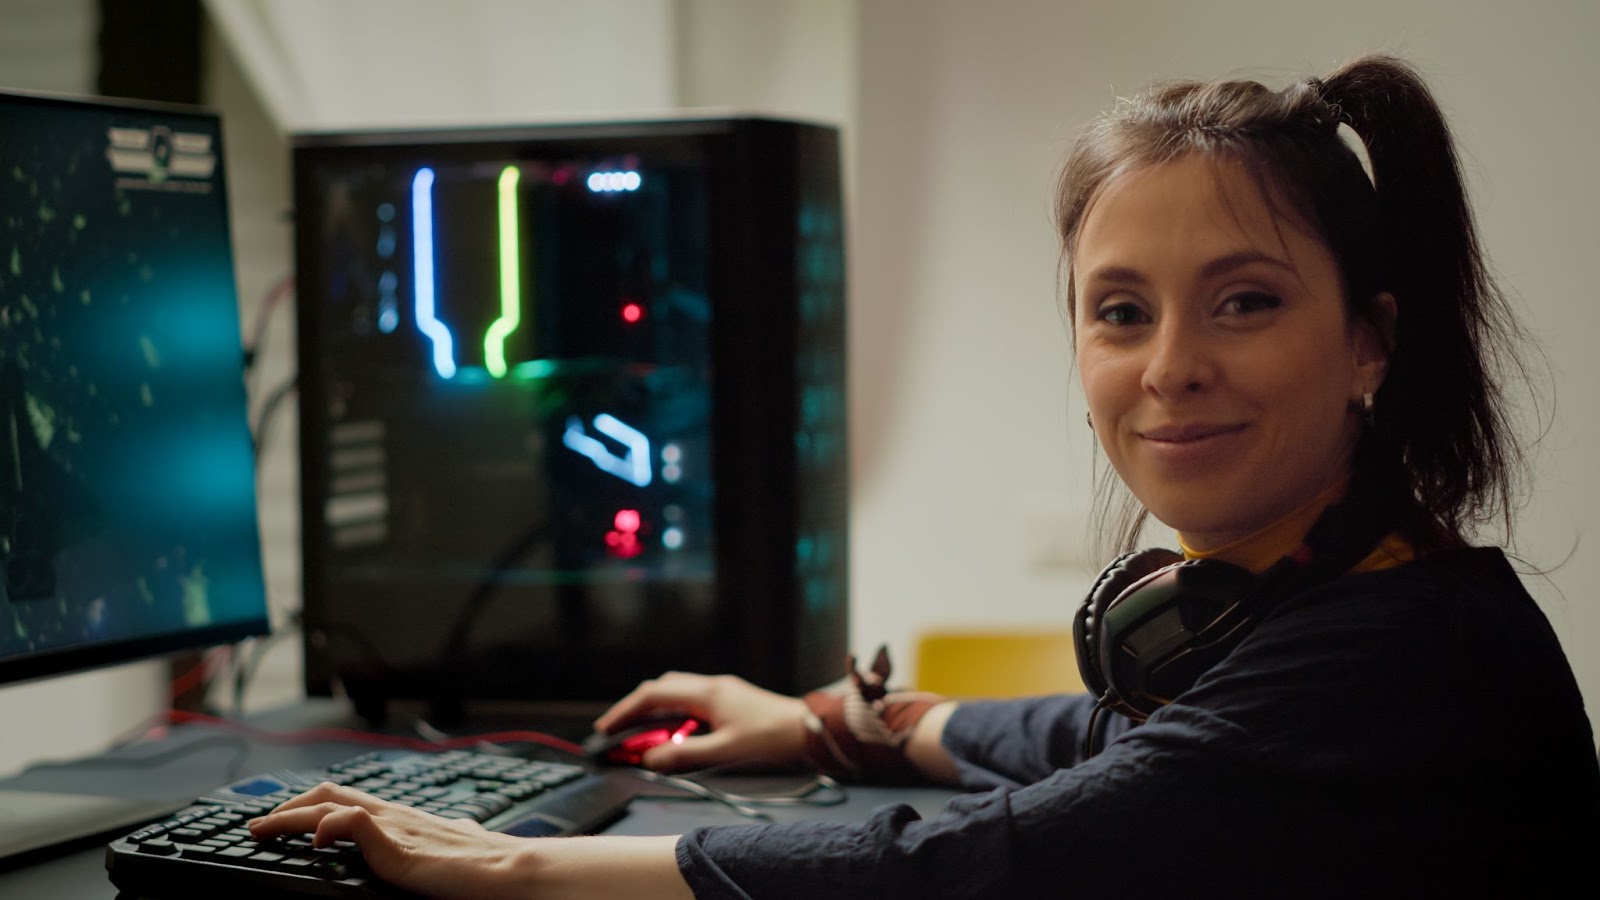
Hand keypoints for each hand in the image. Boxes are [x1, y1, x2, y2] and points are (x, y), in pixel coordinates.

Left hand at [247, 782, 532, 899]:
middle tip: (261, 824)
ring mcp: (392, 828)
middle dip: (289, 806)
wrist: (508, 871)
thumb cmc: (488, 863)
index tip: (288, 818)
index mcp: (405, 816)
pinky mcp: (394, 847)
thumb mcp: (460, 841)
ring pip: (329, 804)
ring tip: (264, 830)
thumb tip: (460, 829)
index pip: (350, 798)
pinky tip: (316, 839)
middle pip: (329, 793)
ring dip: (290, 815)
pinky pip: (351, 823)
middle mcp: (394, 814)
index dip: (313, 805)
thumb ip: (449, 835)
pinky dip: (327, 826)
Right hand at [595, 671, 810, 772]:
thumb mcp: (725, 750)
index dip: (626, 710)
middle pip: (662, 688)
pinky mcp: (732, 699)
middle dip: (636, 706)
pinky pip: (693, 699)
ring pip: (678, 691)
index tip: (606, 727)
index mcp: (707, 693)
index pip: (654, 695)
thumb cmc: (773, 737)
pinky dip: (675, 712)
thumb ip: (685, 754)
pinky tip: (675, 731)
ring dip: (656, 708)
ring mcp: (723, 690)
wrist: (810, 729)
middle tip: (618, 728)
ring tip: (640, 731)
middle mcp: (713, 686)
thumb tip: (650, 757)